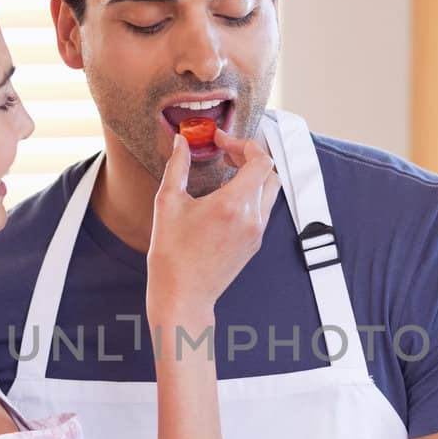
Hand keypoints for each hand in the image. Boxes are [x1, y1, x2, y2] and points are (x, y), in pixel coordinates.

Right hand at [147, 130, 279, 318]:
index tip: (222, 142)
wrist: (183, 296)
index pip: (261, 160)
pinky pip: (262, 211)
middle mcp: (252, 218)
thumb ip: (177, 166)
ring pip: (269, 192)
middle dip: (250, 157)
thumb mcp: (167, 203)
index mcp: (233, 204)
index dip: (244, 144)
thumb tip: (181, 142)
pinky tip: (226, 198)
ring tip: (226, 173)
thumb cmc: (172, 255)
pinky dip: (250, 196)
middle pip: (270, 173)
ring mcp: (256, 232)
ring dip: (253, 176)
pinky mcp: (254, 244)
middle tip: (226, 152)